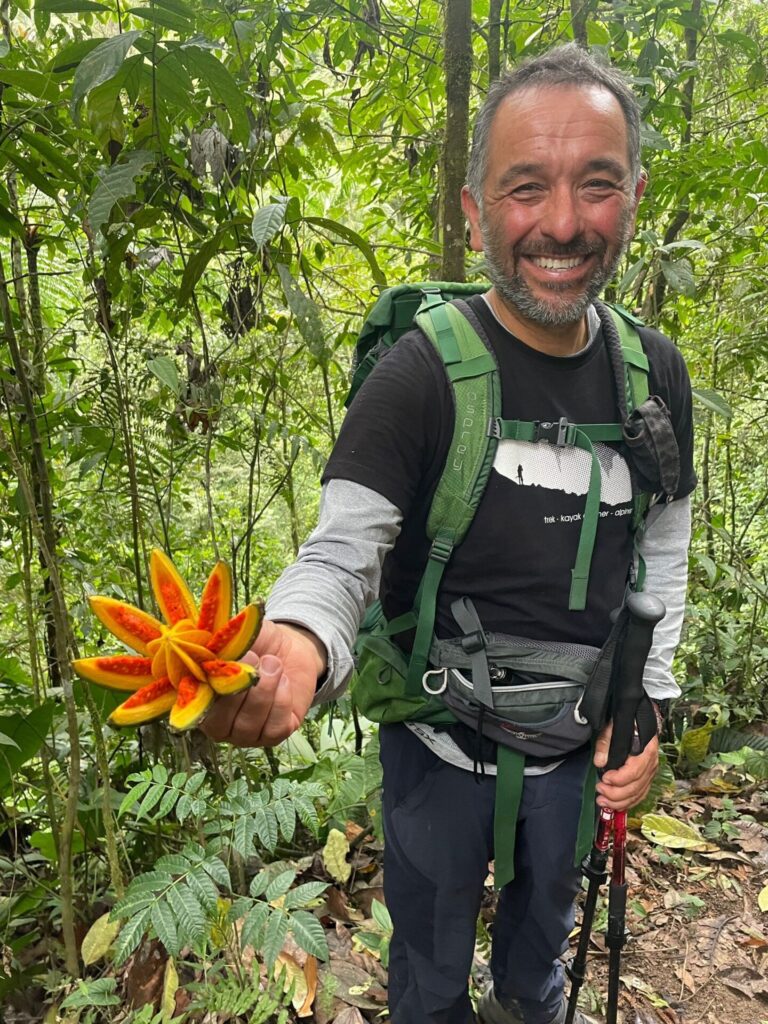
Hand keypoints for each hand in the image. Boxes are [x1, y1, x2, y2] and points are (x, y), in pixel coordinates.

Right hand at [200, 620, 325, 746]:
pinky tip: (284, 681)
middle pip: (218, 722)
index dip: (206, 686)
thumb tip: (204, 646)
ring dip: (264, 691)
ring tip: (273, 663)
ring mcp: (244, 733)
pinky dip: (281, 702)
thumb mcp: (234, 638)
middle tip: (255, 657)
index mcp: (199, 699)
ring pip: (247, 727)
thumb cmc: (256, 644)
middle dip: (239, 688)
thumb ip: (215, 645)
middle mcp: (217, 723)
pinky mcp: (272, 736)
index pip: (191, 706)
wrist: (290, 648)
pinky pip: (274, 729)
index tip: (222, 663)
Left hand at [593, 721, 658, 811]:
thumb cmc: (626, 723)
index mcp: (647, 750)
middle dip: (615, 794)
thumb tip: (599, 762)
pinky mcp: (647, 779)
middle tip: (599, 790)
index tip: (604, 778)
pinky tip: (614, 805)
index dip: (618, 779)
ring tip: (602, 801)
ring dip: (619, 802)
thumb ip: (605, 743)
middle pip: (636, 787)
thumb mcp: (612, 727)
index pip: (634, 771)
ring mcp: (650, 773)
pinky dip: (627, 803)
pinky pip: (640, 796)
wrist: (638, 719)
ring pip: (637, 794)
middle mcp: (651, 764)